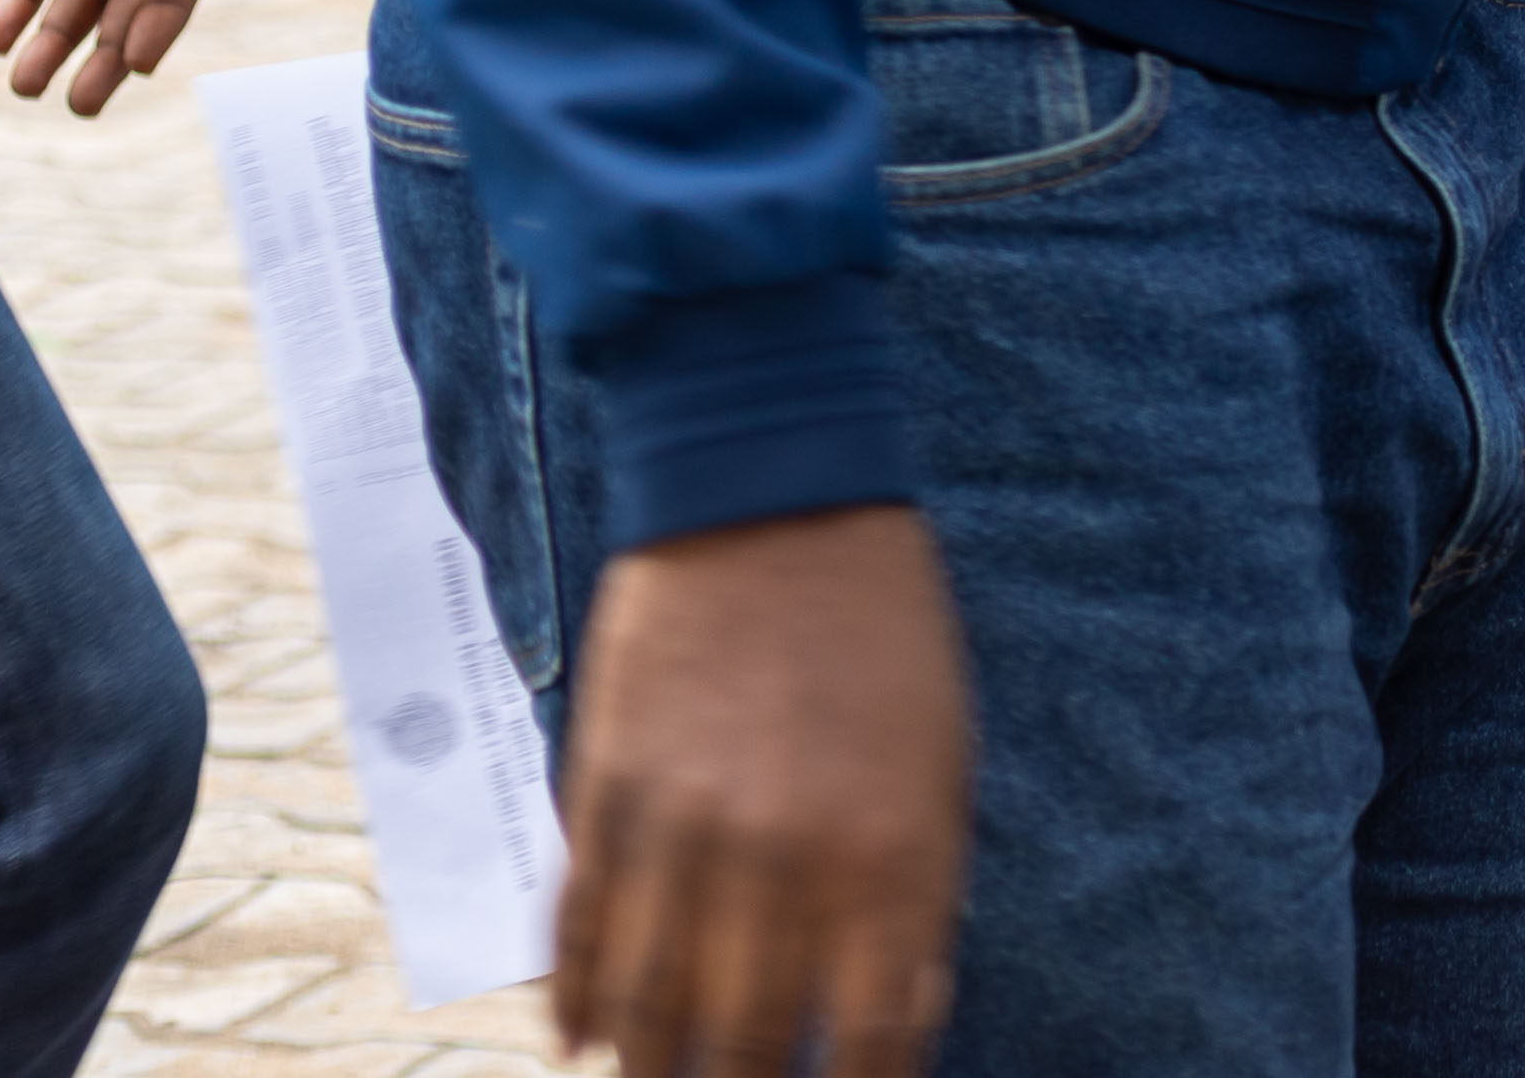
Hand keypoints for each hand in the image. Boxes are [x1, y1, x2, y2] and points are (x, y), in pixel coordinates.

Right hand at [557, 505, 973, 1077]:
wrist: (776, 503)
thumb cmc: (884, 637)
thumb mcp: (944, 762)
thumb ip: (919, 892)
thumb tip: (899, 1013)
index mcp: (893, 854)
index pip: (880, 1038)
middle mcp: (787, 862)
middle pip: (753, 1049)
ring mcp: (686, 836)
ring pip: (653, 1018)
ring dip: (654, 1076)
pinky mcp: (606, 800)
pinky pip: (582, 937)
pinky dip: (579, 1004)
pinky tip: (584, 1044)